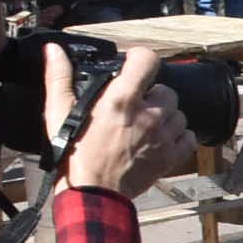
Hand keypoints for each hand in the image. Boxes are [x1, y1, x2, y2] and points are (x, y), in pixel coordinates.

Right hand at [52, 46, 195, 197]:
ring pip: (178, 113)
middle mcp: (149, 115)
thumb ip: (58, 77)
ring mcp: (163, 137)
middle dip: (152, 95)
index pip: (148, 60)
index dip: (141, 59)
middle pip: (166, 90)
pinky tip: (159, 139)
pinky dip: (178, 136)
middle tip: (134, 106)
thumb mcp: (59, 112)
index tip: (132, 66)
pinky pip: (188, 136)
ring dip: (165, 116)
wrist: (92, 193)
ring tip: (145, 125)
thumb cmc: (73, 153)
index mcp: (122, 100)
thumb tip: (53, 49)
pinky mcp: (172, 156)